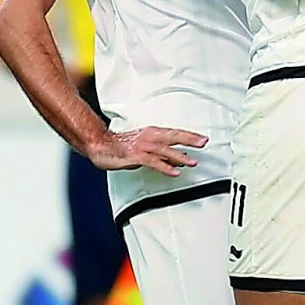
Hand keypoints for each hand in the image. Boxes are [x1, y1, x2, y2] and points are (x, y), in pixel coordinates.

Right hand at [87, 126, 207, 176]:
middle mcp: (150, 137)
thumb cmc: (121, 146)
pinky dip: (165, 167)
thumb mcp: (144, 148)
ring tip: (193, 162)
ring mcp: (143, 146)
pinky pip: (154, 162)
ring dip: (180, 156)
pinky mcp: (136, 156)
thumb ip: (161, 153)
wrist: (100, 145)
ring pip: (166, 150)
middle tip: (204, 143)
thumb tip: (177, 159)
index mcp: (152, 132)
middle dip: (190, 140)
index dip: (190, 135)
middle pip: (174, 137)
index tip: (203, 138)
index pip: (175, 133)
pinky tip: (174, 172)